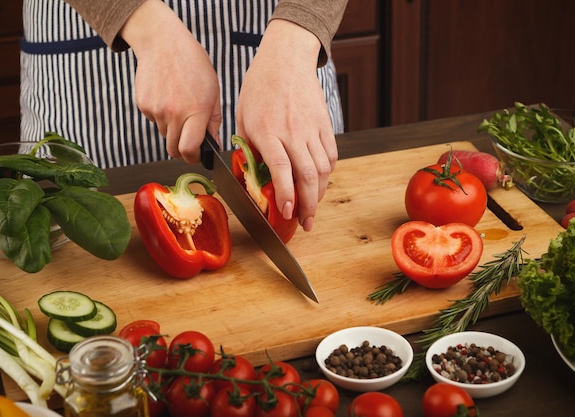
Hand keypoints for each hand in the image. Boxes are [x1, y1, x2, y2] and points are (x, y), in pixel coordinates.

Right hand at [120, 0, 221, 162]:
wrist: (163, 43)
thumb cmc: (193, 64)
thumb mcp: (213, 91)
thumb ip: (214, 121)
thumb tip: (214, 145)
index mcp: (196, 111)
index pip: (190, 149)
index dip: (193, 158)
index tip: (196, 157)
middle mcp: (175, 113)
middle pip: (174, 149)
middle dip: (182, 149)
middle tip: (188, 140)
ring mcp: (157, 110)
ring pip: (165, 134)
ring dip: (172, 129)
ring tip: (178, 106)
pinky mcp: (143, 105)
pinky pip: (154, 121)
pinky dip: (161, 116)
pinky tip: (166, 97)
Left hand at [236, 19, 337, 231]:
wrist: (285, 59)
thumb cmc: (259, 88)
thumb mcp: (243, 118)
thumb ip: (249, 147)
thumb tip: (253, 175)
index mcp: (268, 132)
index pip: (282, 170)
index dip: (286, 195)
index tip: (287, 212)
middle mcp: (292, 133)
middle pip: (308, 175)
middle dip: (309, 204)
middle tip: (306, 223)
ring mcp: (311, 129)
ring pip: (323, 169)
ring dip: (320, 193)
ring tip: (313, 207)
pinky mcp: (324, 125)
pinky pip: (331, 155)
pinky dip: (327, 173)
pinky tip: (320, 183)